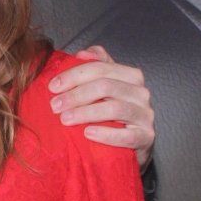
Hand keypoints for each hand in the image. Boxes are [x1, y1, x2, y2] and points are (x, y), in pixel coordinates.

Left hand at [48, 44, 155, 168]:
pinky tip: (88, 133)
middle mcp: (141, 92)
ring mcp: (146, 115)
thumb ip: (96, 66)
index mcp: (130, 76)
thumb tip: (81, 54)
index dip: (74, 75)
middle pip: (106, 86)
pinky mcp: (147, 137)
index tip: (52, 87)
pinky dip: (106, 134)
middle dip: (76, 95)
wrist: (130, 146)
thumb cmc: (112, 115)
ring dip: (86, 113)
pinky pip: (127, 135)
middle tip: (54, 106)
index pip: (100, 68)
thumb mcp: (104, 88)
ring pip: (115, 108)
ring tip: (65, 119)